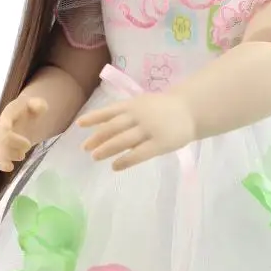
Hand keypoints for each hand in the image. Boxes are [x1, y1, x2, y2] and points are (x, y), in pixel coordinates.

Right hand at [0, 96, 47, 171]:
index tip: (28, 144)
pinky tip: (10, 168)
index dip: (13, 140)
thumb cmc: (30, 108)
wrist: (26, 110)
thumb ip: (38, 103)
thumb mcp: (36, 102)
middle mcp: (2, 129)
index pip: (4, 130)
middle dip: (12, 152)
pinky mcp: (5, 148)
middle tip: (25, 151)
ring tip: (22, 155)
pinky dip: (2, 165)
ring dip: (9, 158)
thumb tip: (40, 106)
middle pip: (0, 144)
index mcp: (7, 117)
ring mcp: (2, 139)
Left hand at [77, 90, 195, 170]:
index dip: (94, 117)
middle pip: (113, 128)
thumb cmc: (165, 108)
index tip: (79, 124)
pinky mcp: (160, 143)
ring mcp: (149, 129)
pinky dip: (125, 160)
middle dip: (97, 137)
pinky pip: (139, 154)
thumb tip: (103, 127)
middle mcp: (139, 115)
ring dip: (107, 149)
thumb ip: (128, 113)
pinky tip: (115, 166)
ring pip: (123, 140)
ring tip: (95, 157)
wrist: (191, 110)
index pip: (110, 111)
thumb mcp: (144, 103)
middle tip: (85, 148)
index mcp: (134, 104)